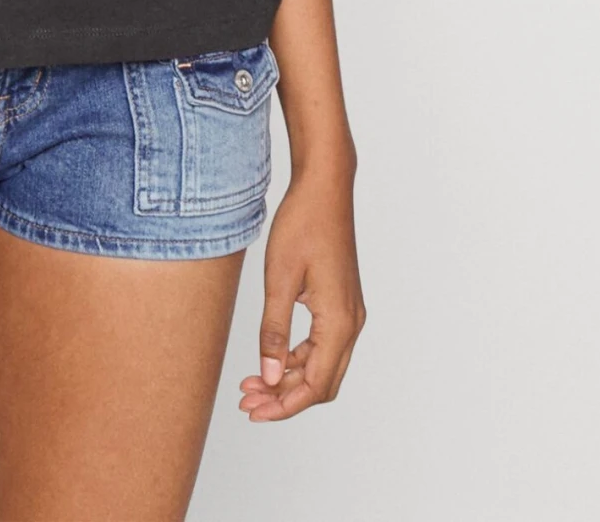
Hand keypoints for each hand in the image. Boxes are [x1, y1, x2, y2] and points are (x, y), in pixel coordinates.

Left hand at [238, 164, 364, 421]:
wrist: (324, 188)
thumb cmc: (303, 225)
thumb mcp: (280, 280)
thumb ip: (273, 331)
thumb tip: (268, 376)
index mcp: (339, 322)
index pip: (315, 385)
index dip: (284, 405)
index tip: (254, 411)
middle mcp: (351, 323)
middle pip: (322, 382)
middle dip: (285, 397)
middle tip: (248, 401)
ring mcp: (348, 313)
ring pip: (322, 365)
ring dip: (289, 378)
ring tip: (252, 382)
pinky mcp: (340, 302)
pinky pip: (322, 345)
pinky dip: (297, 357)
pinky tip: (270, 356)